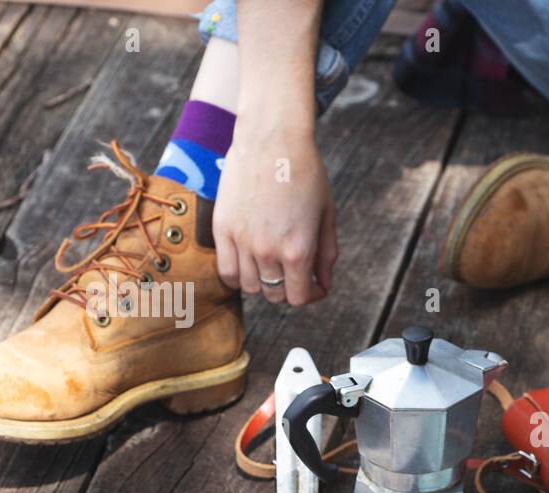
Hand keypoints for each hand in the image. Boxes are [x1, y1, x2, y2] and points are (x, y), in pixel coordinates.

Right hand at [213, 122, 335, 307]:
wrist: (272, 138)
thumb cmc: (306, 173)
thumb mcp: (326, 215)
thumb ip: (327, 255)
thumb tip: (325, 285)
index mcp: (297, 250)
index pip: (298, 298)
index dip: (309, 296)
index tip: (314, 285)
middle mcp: (267, 251)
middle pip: (274, 295)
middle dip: (288, 289)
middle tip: (295, 273)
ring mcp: (241, 241)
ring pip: (249, 287)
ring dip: (263, 282)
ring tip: (272, 265)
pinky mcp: (221, 228)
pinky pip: (226, 271)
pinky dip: (239, 274)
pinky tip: (250, 261)